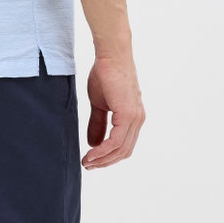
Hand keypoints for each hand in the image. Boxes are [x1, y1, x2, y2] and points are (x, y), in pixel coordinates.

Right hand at [83, 51, 143, 168]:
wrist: (110, 57)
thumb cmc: (105, 74)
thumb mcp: (99, 104)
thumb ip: (98, 124)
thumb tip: (94, 144)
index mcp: (133, 117)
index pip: (123, 145)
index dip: (107, 157)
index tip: (91, 161)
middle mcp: (137, 120)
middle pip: (123, 151)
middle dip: (104, 162)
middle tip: (87, 165)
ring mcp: (134, 118)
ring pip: (120, 149)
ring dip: (102, 159)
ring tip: (86, 162)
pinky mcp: (128, 115)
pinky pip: (116, 141)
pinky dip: (103, 151)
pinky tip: (91, 154)